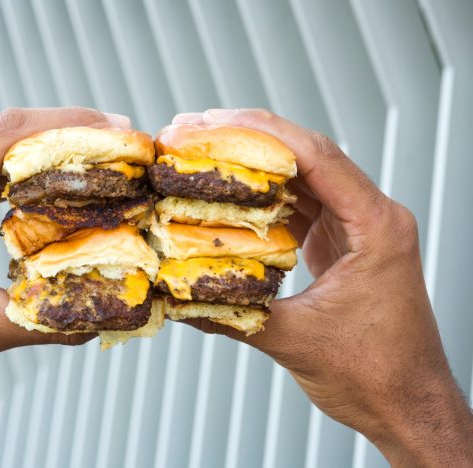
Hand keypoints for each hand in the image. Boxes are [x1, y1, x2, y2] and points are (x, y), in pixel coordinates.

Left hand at [0, 107, 128, 409]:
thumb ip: (46, 323)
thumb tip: (105, 317)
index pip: (10, 133)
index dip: (70, 125)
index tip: (117, 128)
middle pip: (8, 129)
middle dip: (69, 131)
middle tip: (120, 142)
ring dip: (47, 145)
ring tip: (96, 156)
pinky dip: (23, 164)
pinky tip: (53, 177)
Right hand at [176, 109, 472, 465]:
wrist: (407, 404)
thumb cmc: (375, 375)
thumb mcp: (297, 342)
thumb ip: (235, 315)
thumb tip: (179, 296)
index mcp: (376, 226)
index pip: (318, 158)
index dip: (262, 133)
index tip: (214, 123)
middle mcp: (371, 216)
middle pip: (307, 156)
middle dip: (249, 138)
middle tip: (194, 131)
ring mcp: (357, 228)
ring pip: (302, 177)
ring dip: (254, 164)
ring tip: (204, 153)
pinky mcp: (342, 244)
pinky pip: (301, 206)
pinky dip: (264, 196)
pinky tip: (231, 194)